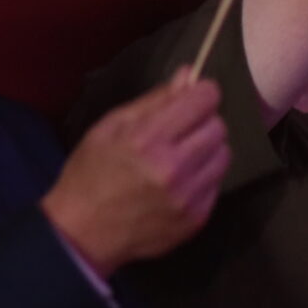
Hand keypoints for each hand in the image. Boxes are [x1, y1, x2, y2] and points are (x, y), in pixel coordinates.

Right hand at [45, 73, 228, 272]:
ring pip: (223, 155)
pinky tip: (180, 181)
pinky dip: (203, 176)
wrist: (84, 232)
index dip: (202, 92)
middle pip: (218, 127)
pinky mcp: (196, 219)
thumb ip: (153, 101)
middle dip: (203, 121)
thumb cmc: (90, 172)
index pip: (204, 101)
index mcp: (149, 138)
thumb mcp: (110, 126)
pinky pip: (216, 184)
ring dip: (207, 149)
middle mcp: (175, 167)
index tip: (194, 95)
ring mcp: (188, 197)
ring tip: (183, 155)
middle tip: (181, 129)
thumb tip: (189, 75)